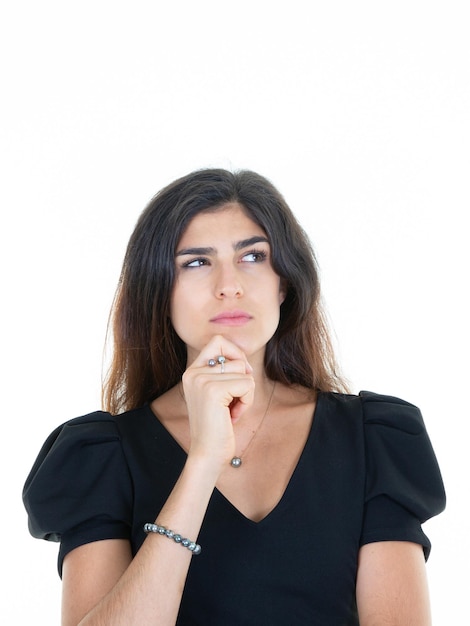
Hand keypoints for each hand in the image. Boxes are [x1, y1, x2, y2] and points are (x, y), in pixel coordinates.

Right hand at [181, 335, 254, 469]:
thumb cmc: (217, 426)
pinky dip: (247, 401)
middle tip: (236, 396)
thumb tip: (243, 357)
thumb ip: (224, 372)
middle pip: (235, 356)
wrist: (207, 454)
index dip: (236, 354)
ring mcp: (201, 380)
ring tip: (231, 410)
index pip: (218, 341)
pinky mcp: (213, 390)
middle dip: (244, 376)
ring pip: (244, 370)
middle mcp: (193, 372)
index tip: (237, 377)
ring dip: (246, 393)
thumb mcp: (219, 393)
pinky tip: (232, 416)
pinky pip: (247, 384)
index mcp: (192, 371)